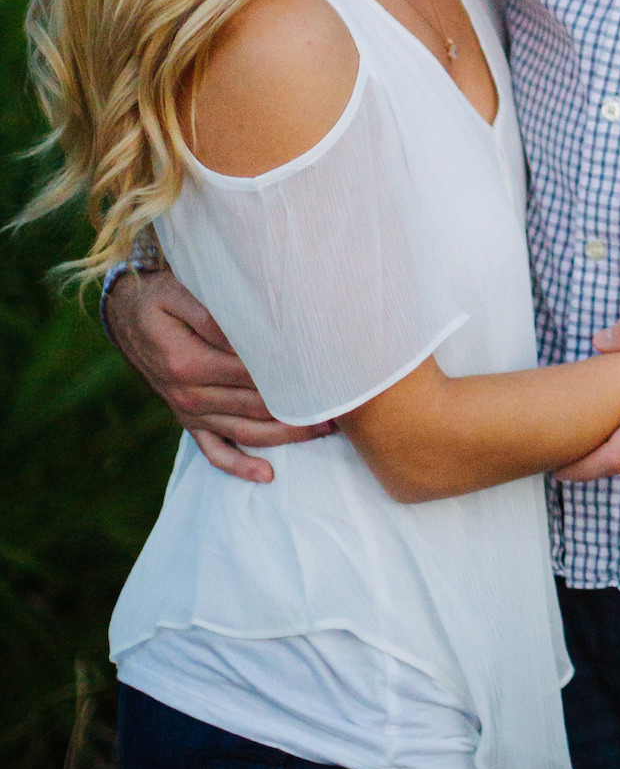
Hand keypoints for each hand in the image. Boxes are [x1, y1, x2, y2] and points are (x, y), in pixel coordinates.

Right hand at [103, 266, 334, 483]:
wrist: (127, 315)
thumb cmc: (161, 297)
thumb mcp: (181, 292)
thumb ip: (214, 315)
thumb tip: (251, 332)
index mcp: (189, 363)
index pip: (253, 375)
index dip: (291, 377)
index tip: (326, 375)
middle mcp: (190, 394)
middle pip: (256, 408)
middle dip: (300, 408)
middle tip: (342, 404)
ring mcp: (189, 412)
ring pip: (245, 433)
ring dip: (286, 437)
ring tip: (325, 431)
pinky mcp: (188, 420)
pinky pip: (213, 451)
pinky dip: (239, 467)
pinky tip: (266, 476)